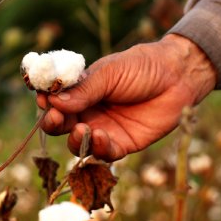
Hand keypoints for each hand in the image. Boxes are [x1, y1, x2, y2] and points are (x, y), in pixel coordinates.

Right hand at [37, 34, 216, 160]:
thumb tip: (53, 101)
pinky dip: (99, 149)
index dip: (45, 101)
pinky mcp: (122, 144)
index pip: (54, 100)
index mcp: (80, 91)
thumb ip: (84, 90)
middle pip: (60, 125)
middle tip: (55, 117)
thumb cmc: (142, 67)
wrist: (178, 76)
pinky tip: (102, 136)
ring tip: (82, 129)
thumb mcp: (110, 73)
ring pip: (79, 144)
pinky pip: (104, 154)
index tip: (42, 99)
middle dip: (53, 123)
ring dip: (75, 140)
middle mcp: (88, 112)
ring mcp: (104, 129)